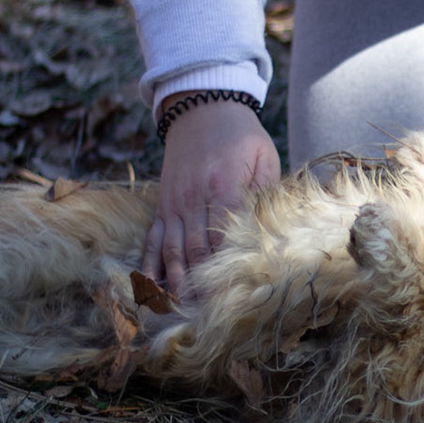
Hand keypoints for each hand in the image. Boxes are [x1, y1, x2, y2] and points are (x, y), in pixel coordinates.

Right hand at [144, 96, 280, 293]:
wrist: (201, 106)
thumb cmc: (240, 134)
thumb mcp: (264, 156)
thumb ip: (265, 193)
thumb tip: (272, 230)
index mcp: (222, 186)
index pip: (221, 236)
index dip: (223, 267)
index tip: (229, 295)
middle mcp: (193, 198)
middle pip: (193, 249)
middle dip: (199, 285)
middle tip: (205, 316)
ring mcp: (174, 202)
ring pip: (171, 248)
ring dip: (175, 281)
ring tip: (180, 310)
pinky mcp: (164, 203)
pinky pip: (153, 237)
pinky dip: (151, 262)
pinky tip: (151, 285)